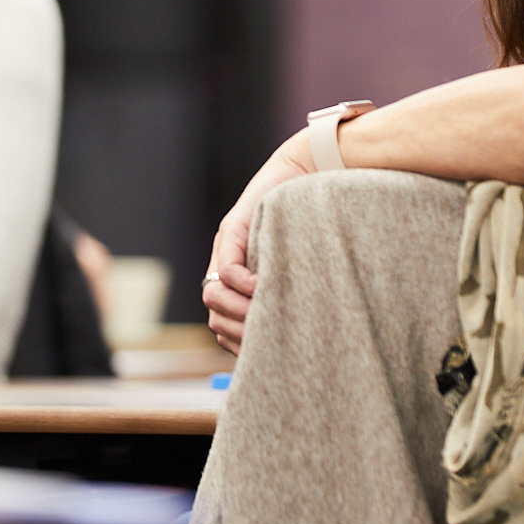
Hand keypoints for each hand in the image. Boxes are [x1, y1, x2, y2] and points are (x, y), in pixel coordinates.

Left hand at [203, 130, 315, 354]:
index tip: (264, 352)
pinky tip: (267, 287)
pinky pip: (227, 270)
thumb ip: (287, 291)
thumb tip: (299, 332)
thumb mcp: (297, 263)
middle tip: (267, 336)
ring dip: (240, 310)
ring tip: (267, 313)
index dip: (239, 343)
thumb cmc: (311, 219)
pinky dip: (245, 285)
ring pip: (213, 295)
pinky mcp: (232, 229)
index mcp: (238, 278)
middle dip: (239, 332)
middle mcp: (225, 262)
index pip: (222, 326)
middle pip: (214, 315)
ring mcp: (225, 246)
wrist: (307, 171)